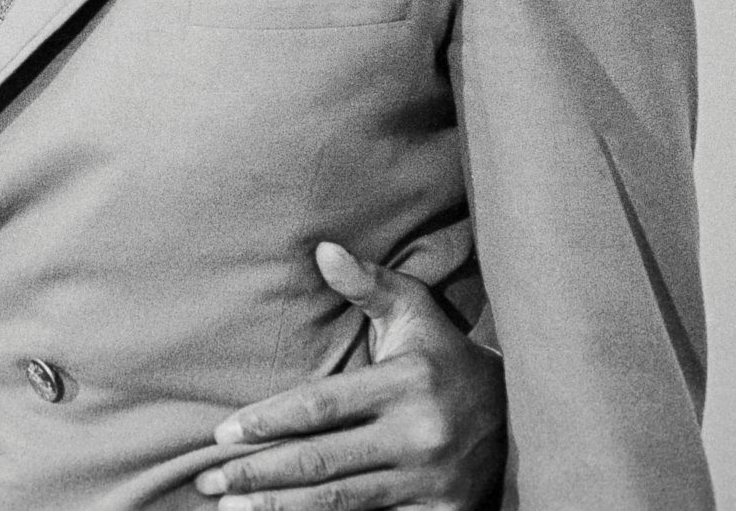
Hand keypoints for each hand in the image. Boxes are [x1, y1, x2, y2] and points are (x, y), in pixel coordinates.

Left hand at [193, 242, 505, 509]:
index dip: (269, 421)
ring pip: (342, 501)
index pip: (321, 407)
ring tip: (232, 509)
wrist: (527, 415)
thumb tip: (323, 250)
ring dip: (281, 508)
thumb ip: (368, 284)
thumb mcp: (415, 312)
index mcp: (406, 384)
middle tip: (209, 481)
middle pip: (322, 460)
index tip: (223, 434)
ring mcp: (433, 482)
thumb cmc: (448, 356)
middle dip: (260, 473)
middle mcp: (419, 436)